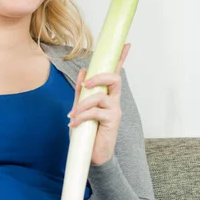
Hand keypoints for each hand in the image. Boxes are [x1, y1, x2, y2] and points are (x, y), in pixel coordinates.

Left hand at [68, 43, 130, 165]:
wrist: (91, 155)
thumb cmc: (87, 132)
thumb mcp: (81, 108)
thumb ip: (82, 92)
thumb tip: (83, 72)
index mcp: (107, 95)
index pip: (116, 73)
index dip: (121, 59)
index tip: (126, 44)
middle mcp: (114, 100)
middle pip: (114, 79)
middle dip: (99, 78)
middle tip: (85, 85)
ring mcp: (114, 110)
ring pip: (100, 96)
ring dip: (83, 105)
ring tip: (73, 116)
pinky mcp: (112, 121)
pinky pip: (95, 112)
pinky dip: (82, 117)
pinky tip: (74, 124)